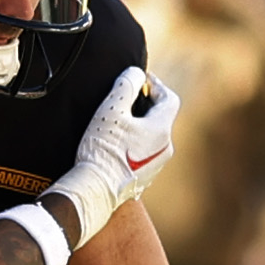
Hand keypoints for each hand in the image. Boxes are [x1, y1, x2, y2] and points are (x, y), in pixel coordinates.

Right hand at [43, 67, 180, 247]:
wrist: (95, 191)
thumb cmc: (103, 149)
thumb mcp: (111, 109)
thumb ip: (126, 85)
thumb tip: (136, 73)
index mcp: (162, 129)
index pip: (169, 98)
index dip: (156, 86)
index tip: (140, 81)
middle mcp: (165, 148)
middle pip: (161, 119)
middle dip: (145, 107)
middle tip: (126, 100)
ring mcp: (156, 166)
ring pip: (152, 138)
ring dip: (139, 128)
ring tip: (118, 125)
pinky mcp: (143, 180)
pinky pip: (142, 156)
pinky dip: (133, 146)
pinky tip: (114, 148)